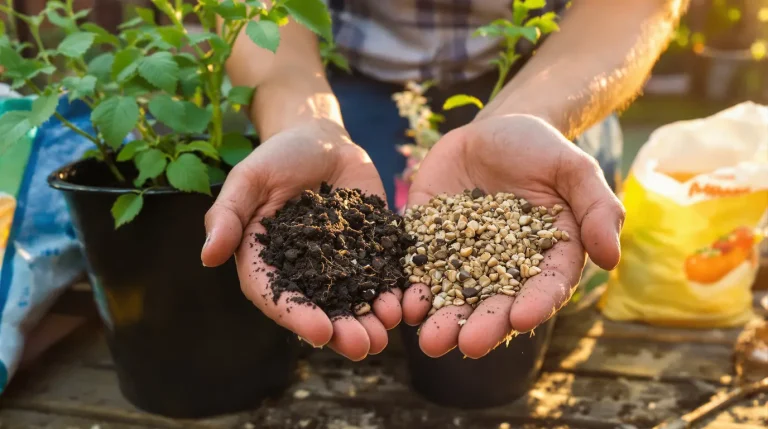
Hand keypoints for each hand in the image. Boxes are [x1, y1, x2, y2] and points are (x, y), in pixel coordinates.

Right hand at [201, 118, 401, 360]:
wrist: (320, 138)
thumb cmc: (276, 157)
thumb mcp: (248, 179)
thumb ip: (227, 216)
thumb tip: (207, 257)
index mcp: (266, 261)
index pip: (278, 295)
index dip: (297, 315)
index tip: (320, 332)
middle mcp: (303, 271)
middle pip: (320, 308)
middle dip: (342, 331)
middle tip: (362, 346)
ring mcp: (339, 262)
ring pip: (354, 299)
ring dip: (371, 321)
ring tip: (386, 334)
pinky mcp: (369, 248)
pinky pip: (382, 274)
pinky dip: (393, 291)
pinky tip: (405, 304)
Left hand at [401, 114, 624, 358]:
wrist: (495, 130)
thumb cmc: (542, 150)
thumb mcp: (575, 169)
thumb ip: (596, 209)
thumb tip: (611, 258)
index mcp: (545, 256)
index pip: (544, 286)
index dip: (535, 304)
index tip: (522, 319)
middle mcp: (503, 266)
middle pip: (495, 302)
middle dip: (483, 326)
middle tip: (469, 346)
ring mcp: (462, 256)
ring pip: (454, 294)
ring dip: (443, 319)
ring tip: (430, 342)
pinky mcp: (428, 240)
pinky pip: (418, 267)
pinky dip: (412, 287)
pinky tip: (404, 304)